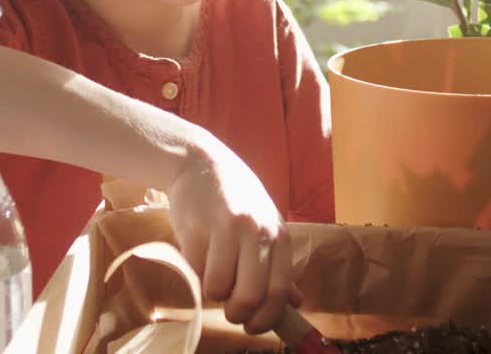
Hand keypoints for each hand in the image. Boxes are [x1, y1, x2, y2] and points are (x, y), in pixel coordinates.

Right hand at [165, 138, 297, 334]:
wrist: (201, 164)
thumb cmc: (237, 201)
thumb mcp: (266, 226)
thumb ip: (279, 265)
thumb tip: (296, 302)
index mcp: (279, 235)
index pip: (279, 290)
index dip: (267, 318)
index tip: (254, 327)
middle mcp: (257, 232)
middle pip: (251, 295)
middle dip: (238, 314)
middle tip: (231, 312)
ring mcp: (227, 229)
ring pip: (219, 288)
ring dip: (213, 294)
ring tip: (213, 276)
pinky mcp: (197, 228)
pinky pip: (194, 271)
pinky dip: (194, 274)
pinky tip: (198, 256)